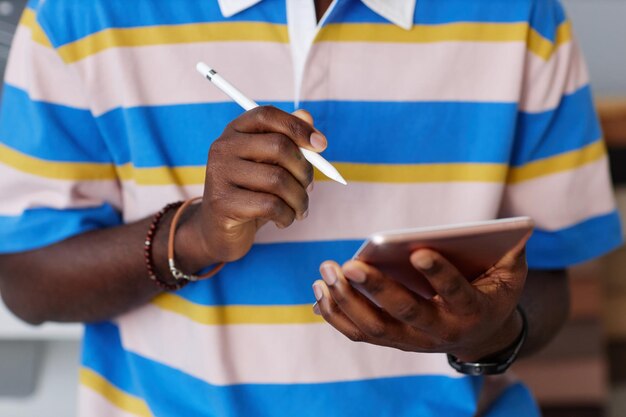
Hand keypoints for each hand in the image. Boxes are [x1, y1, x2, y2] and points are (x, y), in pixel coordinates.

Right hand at [191, 107, 324, 262]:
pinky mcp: (222, 203)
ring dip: (299, 199)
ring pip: (278, 180)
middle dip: (304, 170)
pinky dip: (287, 216)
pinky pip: (270, 206)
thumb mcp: (270, 165)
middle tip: (310, 188)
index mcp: (235, 131)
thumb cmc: (252, 193)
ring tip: (300, 209)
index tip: (321, 145)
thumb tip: (307, 116)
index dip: (297, 127)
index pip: (267, 115)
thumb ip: (288, 140)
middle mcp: (223, 147)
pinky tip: (284, 220)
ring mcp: (219, 174)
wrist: (219, 231)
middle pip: (278, 146)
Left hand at [312, 234, 530, 360]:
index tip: (418, 252)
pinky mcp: (393, 340)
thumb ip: (508, 249)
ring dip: (347, 301)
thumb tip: (508, 227)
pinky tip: (319, 292)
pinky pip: (360, 333)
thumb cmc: (491, 289)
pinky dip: (337, 315)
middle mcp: (441, 331)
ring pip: (376, 328)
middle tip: (350, 265)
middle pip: (406, 313)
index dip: (439, 274)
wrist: (481, 332)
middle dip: (377, 289)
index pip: (457, 293)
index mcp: (473, 310)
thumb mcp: (509, 271)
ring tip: (327, 272)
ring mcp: (414, 340)